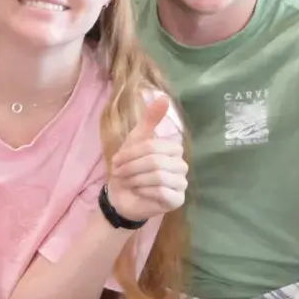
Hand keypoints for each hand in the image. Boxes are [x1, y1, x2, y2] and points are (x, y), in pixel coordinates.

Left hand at [103, 91, 185, 223]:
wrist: (121, 196)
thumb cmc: (130, 167)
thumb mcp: (136, 140)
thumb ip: (150, 120)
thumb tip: (164, 97)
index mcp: (174, 149)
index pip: (153, 146)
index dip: (132, 153)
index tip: (117, 160)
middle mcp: (182, 165)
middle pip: (155, 161)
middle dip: (132, 167)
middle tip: (119, 173)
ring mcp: (181, 184)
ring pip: (158, 176)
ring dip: (135, 179)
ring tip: (127, 182)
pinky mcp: (177, 200)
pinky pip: (160, 192)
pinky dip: (143, 191)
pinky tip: (138, 192)